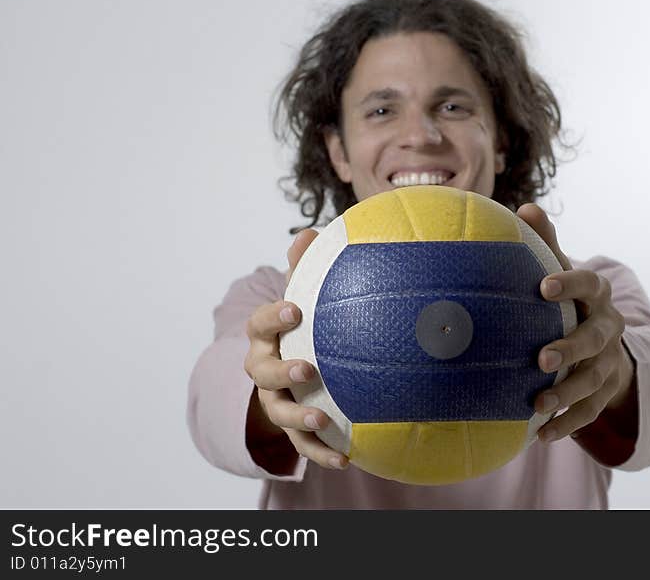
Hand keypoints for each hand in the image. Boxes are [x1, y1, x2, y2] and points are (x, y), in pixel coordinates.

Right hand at [243, 229, 348, 470]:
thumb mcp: (301, 295)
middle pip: (263, 373)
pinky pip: (303, 445)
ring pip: (279, 413)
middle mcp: (264, 369)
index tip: (295, 309)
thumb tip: (310, 232)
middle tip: (307, 370)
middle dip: (282, 372)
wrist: (289, 365)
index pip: (261, 324)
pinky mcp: (291, 428)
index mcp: (266, 335)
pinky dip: (321, 452)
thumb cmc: (300, 325)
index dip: (274, 318)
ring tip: (324, 421)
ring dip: (299, 419)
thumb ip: (305, 268)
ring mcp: (276, 401)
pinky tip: (346, 458)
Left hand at [516, 204, 634, 442]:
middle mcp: (609, 326)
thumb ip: (545, 244)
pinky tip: (541, 434)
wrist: (606, 338)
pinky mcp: (607, 390)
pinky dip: (569, 422)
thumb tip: (524, 209)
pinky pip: (591, 410)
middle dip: (571, 348)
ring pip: (594, 378)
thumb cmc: (569, 299)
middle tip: (542, 358)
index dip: (570, 284)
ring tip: (537, 405)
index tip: (544, 287)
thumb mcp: (560, 271)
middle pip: (595, 337)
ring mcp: (610, 361)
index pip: (588, 284)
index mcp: (596, 294)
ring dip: (567, 393)